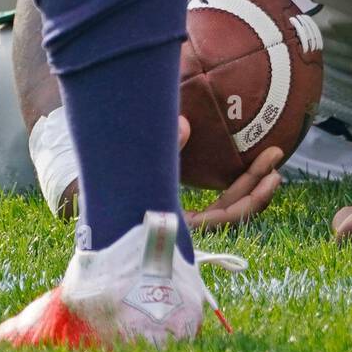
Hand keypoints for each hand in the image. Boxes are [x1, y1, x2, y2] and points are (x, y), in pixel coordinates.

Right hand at [55, 118, 282, 228]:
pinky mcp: (177, 207)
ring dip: (248, 184)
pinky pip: (213, 200)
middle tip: (276, 158)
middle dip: (256, 187)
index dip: (250, 200)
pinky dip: (231, 183)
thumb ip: (158, 142)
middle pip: (230, 213)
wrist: (75, 189)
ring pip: (224, 207)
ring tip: (271, 159)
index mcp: (172, 225)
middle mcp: (179, 228)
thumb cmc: (103, 179)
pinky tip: (246, 164)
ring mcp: (180, 219)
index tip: (272, 176)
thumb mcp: (129, 162)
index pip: (224, 219)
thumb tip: (187, 124)